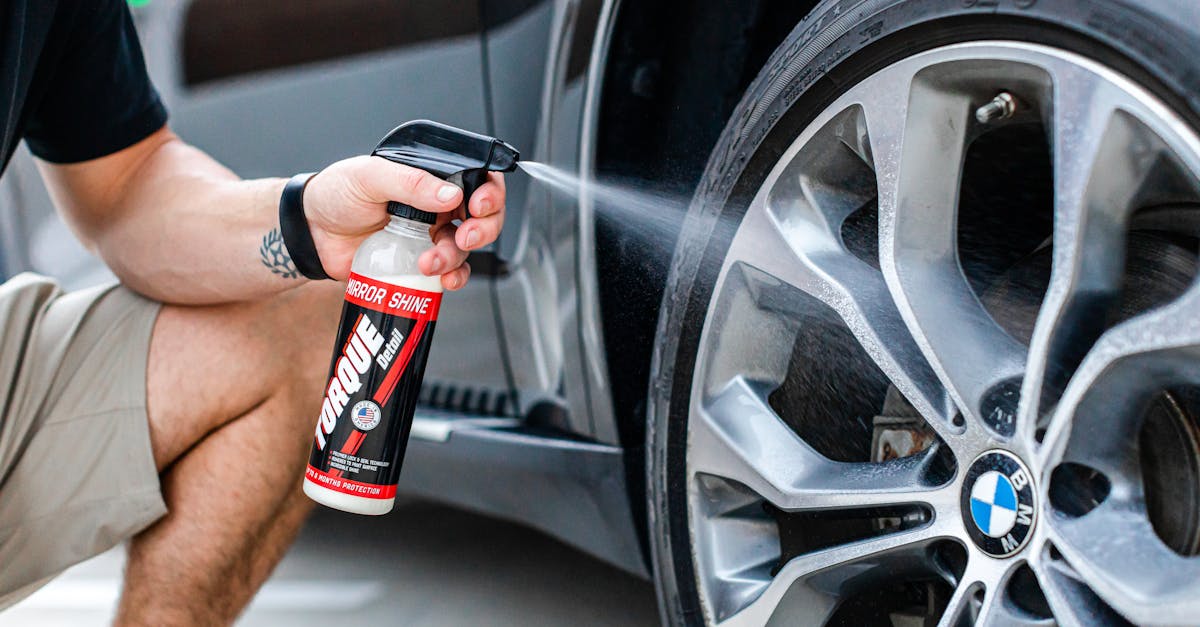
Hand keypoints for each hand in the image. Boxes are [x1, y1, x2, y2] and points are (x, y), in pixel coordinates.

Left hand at [301, 155, 505, 289]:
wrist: (311, 232)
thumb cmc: (337, 194)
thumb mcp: (370, 176)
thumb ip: (409, 182)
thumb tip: (449, 194)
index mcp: (430, 178)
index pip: (477, 178)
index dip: (489, 193)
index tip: (478, 206)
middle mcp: (437, 206)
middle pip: (483, 216)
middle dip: (483, 229)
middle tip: (465, 236)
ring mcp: (430, 236)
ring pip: (465, 248)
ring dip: (456, 257)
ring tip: (429, 262)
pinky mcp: (420, 263)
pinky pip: (450, 272)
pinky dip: (453, 278)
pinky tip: (442, 280)